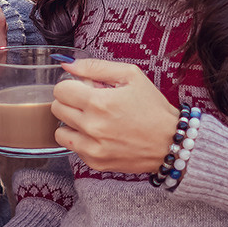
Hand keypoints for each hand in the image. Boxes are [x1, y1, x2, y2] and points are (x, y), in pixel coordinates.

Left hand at [51, 59, 179, 175]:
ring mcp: (92, 147)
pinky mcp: (95, 162)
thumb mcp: (130, 76)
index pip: (60, 90)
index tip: (83, 88)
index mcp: (99, 102)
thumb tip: (68, 64)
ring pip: (60, 132)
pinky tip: (100, 135)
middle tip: (89, 103)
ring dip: (71, 124)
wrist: (170, 142)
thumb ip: (96, 67)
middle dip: (70, 102)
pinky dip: (82, 140)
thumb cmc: (152, 107)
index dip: (70, 85)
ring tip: (91, 120)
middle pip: (57, 109)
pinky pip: (74, 148)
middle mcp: (92, 126)